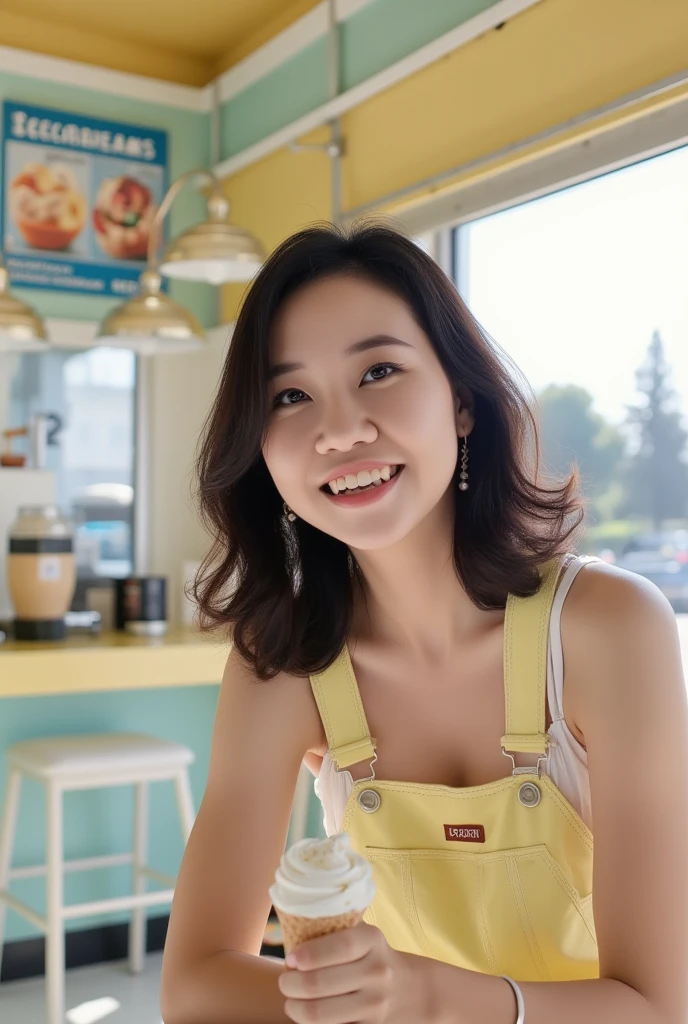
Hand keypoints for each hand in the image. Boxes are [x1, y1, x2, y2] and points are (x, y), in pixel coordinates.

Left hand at [278, 921, 423, 1022]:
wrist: (408, 990)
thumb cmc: (369, 956)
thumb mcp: (362, 934)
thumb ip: (334, 928)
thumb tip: (293, 926)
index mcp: (372, 941)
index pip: (339, 947)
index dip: (309, 954)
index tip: (290, 959)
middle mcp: (377, 972)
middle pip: (320, 983)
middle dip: (291, 984)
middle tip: (284, 981)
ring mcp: (375, 1004)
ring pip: (320, 1013)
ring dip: (295, 1008)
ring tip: (290, 1001)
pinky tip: (306, 1014)